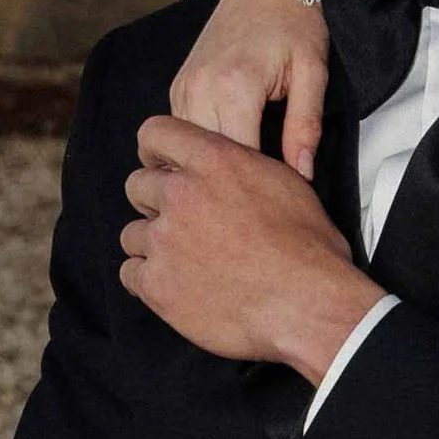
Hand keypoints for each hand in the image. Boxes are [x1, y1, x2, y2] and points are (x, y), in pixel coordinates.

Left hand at [122, 111, 384, 379]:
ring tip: (187, 263)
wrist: (306, 304)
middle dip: (155, 203)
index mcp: (214, 161)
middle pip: (137, 186)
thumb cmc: (309, 249)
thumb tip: (235, 170)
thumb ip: (245, 169)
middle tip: (184, 225)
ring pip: (132, 234)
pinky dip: (148, 282)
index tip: (163, 168)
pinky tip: (178, 288)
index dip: (156, 151)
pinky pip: (130, 275)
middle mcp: (181, 194)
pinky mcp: (156, 284)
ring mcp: (164, 240)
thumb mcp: (286, 186)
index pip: (156, 133)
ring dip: (153, 246)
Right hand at [172, 0, 330, 179]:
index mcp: (235, 87)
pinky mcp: (179, 84)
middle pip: (206, 160)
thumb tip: (301, 174)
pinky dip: (202, 145)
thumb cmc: (294, 21)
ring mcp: (183, 86)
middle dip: (232, 179)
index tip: (278, 192)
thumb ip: (304, 127)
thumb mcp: (312, 73)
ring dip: (212, 164)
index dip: (258, 183)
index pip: (237, 160)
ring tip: (242, 175)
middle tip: (260, 191)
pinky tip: (228, 150)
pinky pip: (183, 130)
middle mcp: (200, 88)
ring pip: (188, 149)